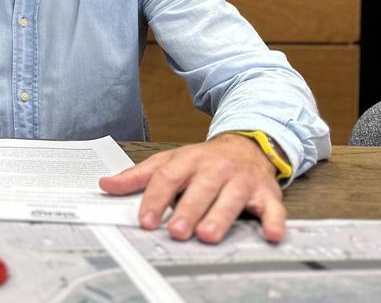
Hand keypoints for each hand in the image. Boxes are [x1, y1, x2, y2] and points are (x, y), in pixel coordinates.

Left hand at [99, 134, 285, 242]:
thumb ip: (138, 176)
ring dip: (220, 217)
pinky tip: (271, 233)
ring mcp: (241, 180)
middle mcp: (215, 168)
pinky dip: (274, 220)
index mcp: (188, 160)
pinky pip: (273, 207)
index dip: (155, 199)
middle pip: (200, 188)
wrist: (247, 145)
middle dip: (188, 210)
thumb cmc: (203, 161)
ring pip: (231, 198)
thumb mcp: (169, 161)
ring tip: (208, 235)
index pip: (167, 178)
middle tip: (177, 231)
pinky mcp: (266, 193)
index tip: (146, 220)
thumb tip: (106, 184)